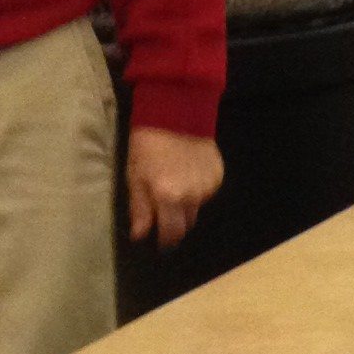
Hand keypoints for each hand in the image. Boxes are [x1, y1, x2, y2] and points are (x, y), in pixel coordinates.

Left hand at [127, 125, 223, 247]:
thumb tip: (140, 235)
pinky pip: (207, 192)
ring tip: (176, 182)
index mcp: (168, 197)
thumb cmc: (148, 144)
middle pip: (187, 222)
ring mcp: (208, 187)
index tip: (161, 240)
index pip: (172, 232)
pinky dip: (198, 188)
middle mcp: (191, 197)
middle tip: (165, 206)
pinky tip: (189, 172)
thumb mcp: (135, 175)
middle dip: (176, 220)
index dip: (166, 239)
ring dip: (187, 202)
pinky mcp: (218, 176)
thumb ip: (140, 207)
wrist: (176, 114)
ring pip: (197, 206)